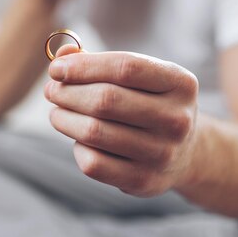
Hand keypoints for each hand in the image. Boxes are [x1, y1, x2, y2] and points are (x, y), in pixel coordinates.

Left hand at [44, 45, 199, 196]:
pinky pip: (94, 163)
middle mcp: (177, 119)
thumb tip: (61, 56)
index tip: (56, 68)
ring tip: (57, 112)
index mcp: (180, 83)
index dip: (84, 66)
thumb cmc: (150, 102)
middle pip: (106, 100)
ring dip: (64, 118)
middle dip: (68, 92)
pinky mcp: (144, 180)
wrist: (185, 152)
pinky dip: (77, 148)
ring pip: (94, 132)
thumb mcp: (140, 76)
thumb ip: (100, 62)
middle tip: (52, 90)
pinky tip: (78, 139)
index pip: (126, 67)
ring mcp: (162, 153)